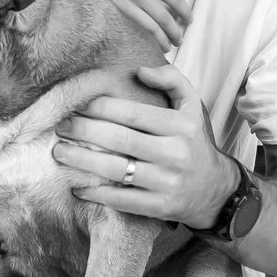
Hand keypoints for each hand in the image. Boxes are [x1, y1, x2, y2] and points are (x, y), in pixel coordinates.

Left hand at [51, 64, 235, 228]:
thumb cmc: (194, 142)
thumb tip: (141, 70)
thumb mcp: (193, 106)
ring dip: (82, 160)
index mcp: (180, 126)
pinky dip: (97, 194)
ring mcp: (167, 182)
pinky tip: (77, 187)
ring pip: (116, 170)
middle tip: (61, 126)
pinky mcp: (160, 206)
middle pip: (120, 139)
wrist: (216, 190)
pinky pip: (122, 200)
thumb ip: (171, 80)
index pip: (133, 113)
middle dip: (84, 131)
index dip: (101, 107)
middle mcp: (175, 153)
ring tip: (60, 152)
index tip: (78, 105)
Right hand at [62, 0, 191, 50]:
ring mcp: (127, 2)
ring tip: (167, 47)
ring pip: (151, 27)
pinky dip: (143, 36)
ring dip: (161, 39)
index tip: (189, 21)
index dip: (185, 13)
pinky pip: (133, 26)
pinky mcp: (114, 9)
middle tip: (180, 40)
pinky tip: (145, 42)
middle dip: (175, 32)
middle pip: (166, 18)